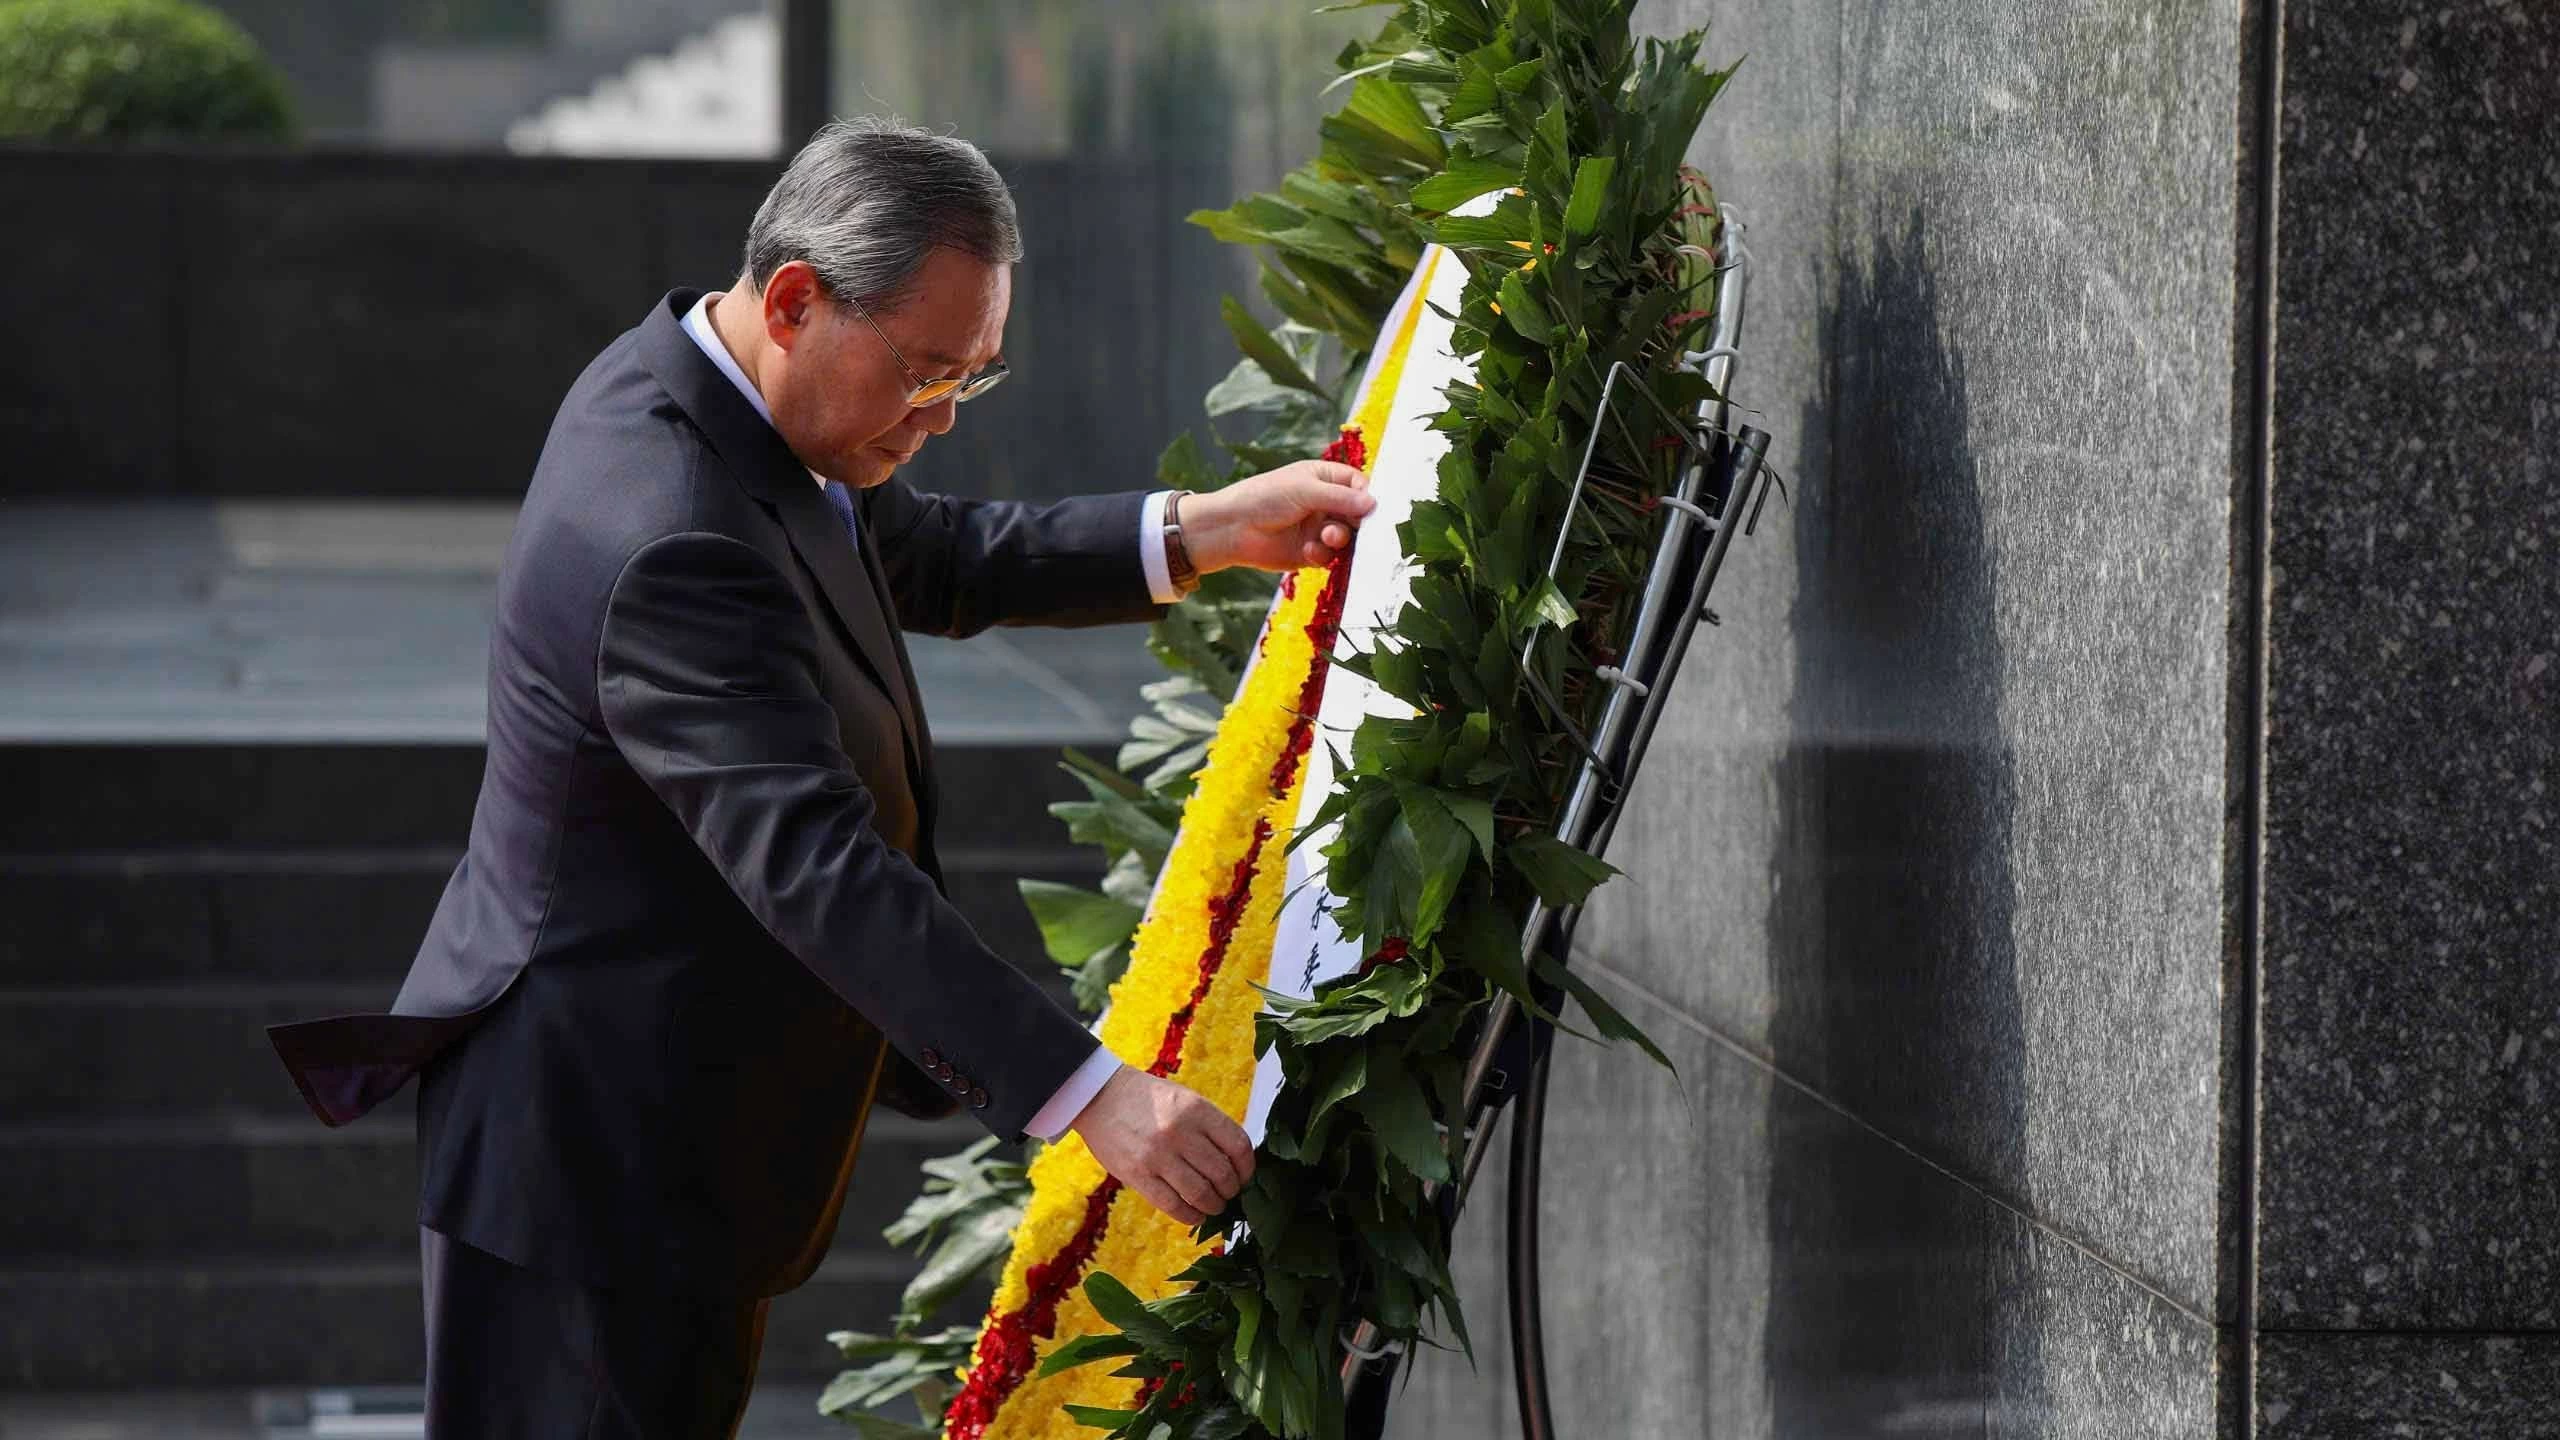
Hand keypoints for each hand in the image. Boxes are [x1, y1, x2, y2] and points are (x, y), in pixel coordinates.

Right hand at [1069, 1065, 1255, 1227]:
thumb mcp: (1185, 1100)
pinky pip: (1173, 1205)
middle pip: (1222, 1173)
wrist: (1100, 1097)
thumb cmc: (1148, 1100)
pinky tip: (1195, 1214)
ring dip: (1214, 1206)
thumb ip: (1209, 1127)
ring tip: (1214, 1205)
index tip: (1244, 1176)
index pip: (1238, 1145)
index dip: (1247, 1167)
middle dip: (1231, 1190)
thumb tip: (1236, 1164)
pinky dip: (1190, 1215)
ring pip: (1201, 1193)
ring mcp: (1157, 1155)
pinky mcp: (1137, 1175)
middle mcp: (1180, 1132)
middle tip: (1229, 1194)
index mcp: (1197, 1109)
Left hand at [1181, 460, 1375, 573]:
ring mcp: (1318, 528)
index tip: (1372, 508)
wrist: (1232, 528)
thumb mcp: (1305, 490)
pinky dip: (1323, 554)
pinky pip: (1330, 555)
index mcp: (1324, 479)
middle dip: (1358, 522)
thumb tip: (1373, 503)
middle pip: (1357, 514)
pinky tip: (1308, 550)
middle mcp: (1324, 503)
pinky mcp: (1311, 552)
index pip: (1358, 485)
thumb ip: (1340, 497)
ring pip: (1346, 537)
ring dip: (1339, 539)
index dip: (1367, 496)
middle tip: (1357, 528)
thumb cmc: (1264, 497)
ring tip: (1326, 538)